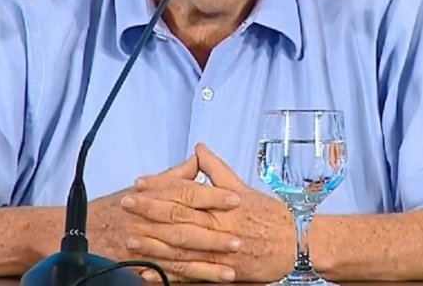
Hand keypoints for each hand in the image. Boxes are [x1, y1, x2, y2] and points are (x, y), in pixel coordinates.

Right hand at [85, 153, 242, 279]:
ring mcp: (144, 244)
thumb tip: (198, 159)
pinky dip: (189, 279)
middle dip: (214, 234)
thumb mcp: (145, 186)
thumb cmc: (117, 207)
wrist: (84, 230)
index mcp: (153, 195)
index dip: (212, 196)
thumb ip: (175, 176)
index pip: (186, 193)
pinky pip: (168, 274)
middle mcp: (148, 219)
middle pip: (185, 225)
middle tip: (239, 238)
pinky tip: (208, 281)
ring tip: (232, 269)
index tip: (236, 198)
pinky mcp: (141, 265)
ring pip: (180, 255)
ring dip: (206, 264)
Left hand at [122, 143, 294, 282]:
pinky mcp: (220, 272)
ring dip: (153, 244)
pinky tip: (148, 272)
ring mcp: (218, 253)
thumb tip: (200, 149)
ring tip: (130, 239)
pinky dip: (168, 275)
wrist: (296, 245)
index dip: (161, 187)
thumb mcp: (243, 188)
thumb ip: (217, 170)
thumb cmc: (271, 216)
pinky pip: (190, 275)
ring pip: (181, 249)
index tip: (140, 183)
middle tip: (126, 204)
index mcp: (222, 204)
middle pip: (178, 218)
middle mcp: (218, 227)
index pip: (185, 192)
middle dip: (150, 211)